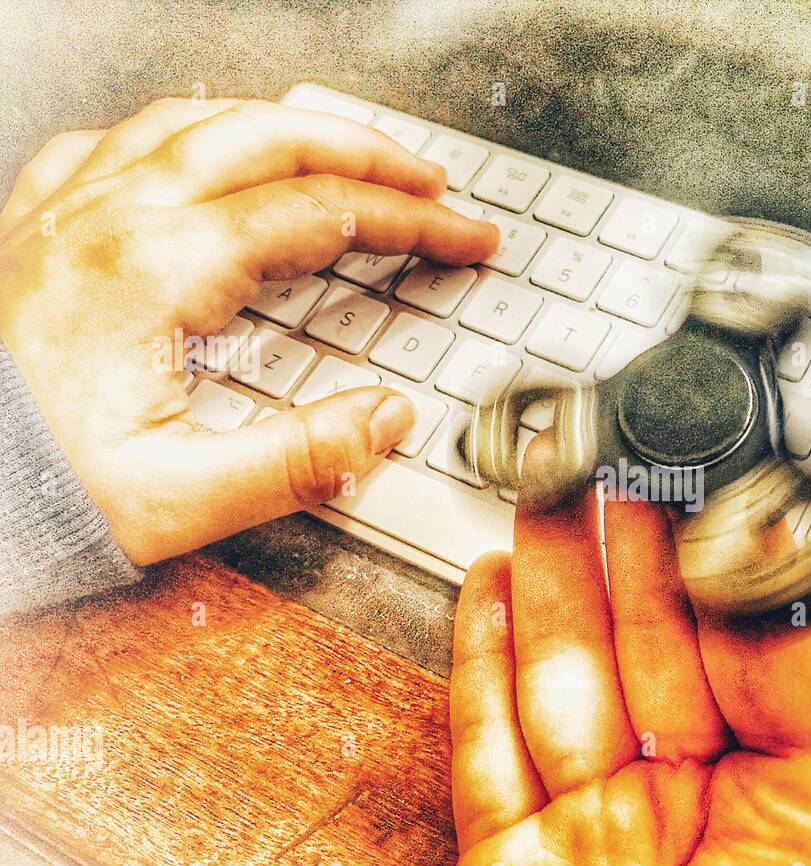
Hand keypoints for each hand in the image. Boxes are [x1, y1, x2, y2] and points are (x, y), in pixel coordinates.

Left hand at [0, 98, 497, 563]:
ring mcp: (67, 210)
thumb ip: (300, 458)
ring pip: (197, 120)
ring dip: (285, 128)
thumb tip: (387, 418)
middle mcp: (112, 217)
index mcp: (156, 268)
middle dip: (368, 152)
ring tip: (338, 149)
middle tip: (428, 180)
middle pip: (269, 139)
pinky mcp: (34, 227)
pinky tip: (200, 155)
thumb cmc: (32, 490)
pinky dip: (182, 135)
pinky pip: (115, 142)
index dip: (414, 221)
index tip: (467, 238)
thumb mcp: (182, 500)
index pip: (322, 214)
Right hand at [434, 442, 810, 865]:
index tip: (726, 497)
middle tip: (619, 461)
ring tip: (546, 496)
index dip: (741, 575)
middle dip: (632, 552)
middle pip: (659, 655)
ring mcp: (599, 856)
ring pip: (567, 685)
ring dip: (551, 584)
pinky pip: (486, 756)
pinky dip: (478, 670)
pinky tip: (489, 593)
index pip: (773, 667)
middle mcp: (704, 834)